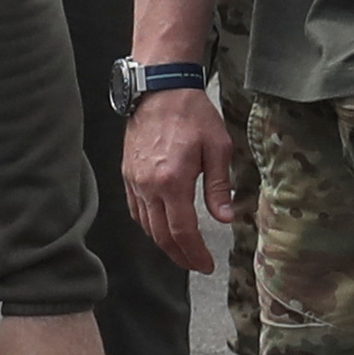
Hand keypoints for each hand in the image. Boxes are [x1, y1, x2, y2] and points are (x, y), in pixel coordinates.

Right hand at [120, 88, 239, 274]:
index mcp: (173, 182)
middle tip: (195, 264)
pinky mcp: (127, 173)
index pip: (182, 231)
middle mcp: (149, 186)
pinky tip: (161, 226)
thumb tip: (225, 219)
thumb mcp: (217, 148)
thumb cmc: (192, 114)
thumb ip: (220, 187)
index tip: (206, 265)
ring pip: (145, 225)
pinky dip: (148, 225)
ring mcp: (134, 180)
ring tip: (181, 249)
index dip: (195, 254)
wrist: (159, 89)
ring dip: (163, 242)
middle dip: (179, 255)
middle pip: (161, 235)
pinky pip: (135, 209)